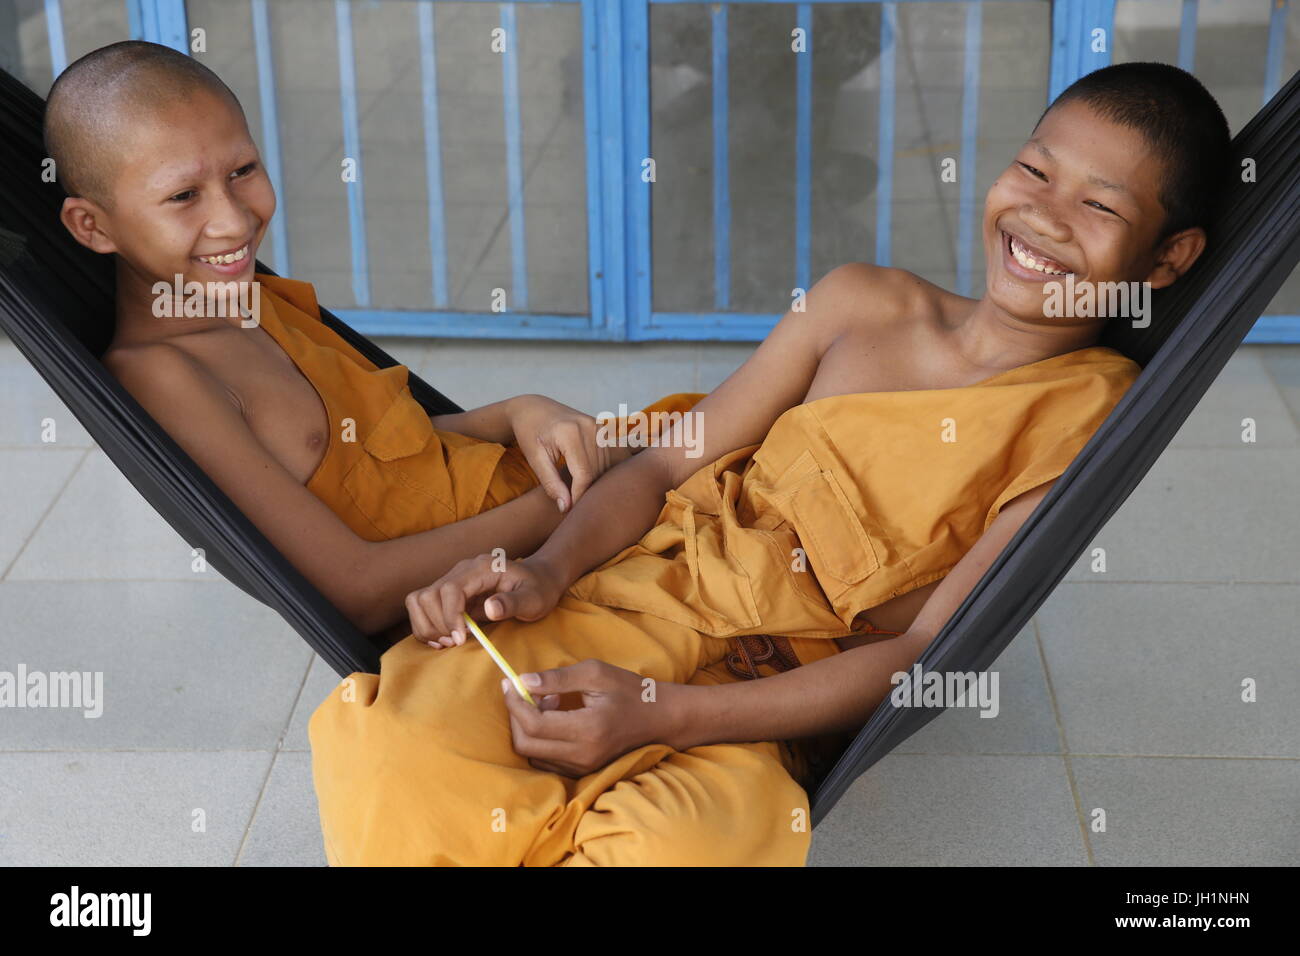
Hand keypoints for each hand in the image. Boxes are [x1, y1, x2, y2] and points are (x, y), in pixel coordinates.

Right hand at [405, 553, 565, 647]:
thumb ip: (513, 603)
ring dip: (427, 625)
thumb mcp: (534, 598)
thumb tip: (490, 608)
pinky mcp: (450, 594)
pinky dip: (427, 626)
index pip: (450, 589)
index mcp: (481, 568)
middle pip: (429, 595)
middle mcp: (462, 571)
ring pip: (419, 600)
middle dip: (437, 624)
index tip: (460, 639)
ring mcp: (453, 581)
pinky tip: (443, 640)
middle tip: (454, 643)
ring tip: (446, 643)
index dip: (450, 616)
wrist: (539, 579)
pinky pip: (424, 608)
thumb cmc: (539, 588)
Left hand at [499, 659, 686, 776]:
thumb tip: (523, 681)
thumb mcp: (596, 673)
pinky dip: (540, 739)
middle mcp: (582, 755)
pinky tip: (556, 718)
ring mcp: (582, 767)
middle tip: (524, 690)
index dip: (514, 702)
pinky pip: (545, 760)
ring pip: (532, 755)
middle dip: (515, 716)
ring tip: (548, 702)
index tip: (509, 682)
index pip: (534, 724)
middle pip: (526, 744)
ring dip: (528, 728)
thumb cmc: (630, 690)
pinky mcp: (582, 771)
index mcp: (587, 729)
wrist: (660, 718)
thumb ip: (557, 678)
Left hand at [506, 395, 631, 512]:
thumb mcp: (534, 459)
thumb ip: (551, 483)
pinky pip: (607, 457)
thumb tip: (566, 507)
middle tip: (572, 504)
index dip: (579, 495)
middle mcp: (589, 427)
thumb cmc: (529, 433)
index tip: (569, 509)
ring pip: (604, 466)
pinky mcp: (603, 428)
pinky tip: (586, 478)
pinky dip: (598, 471)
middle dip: (586, 490)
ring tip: (576, 492)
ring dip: (593, 482)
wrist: (533, 408)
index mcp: (570, 432)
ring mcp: (599, 426)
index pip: (584, 474)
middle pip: (597, 471)